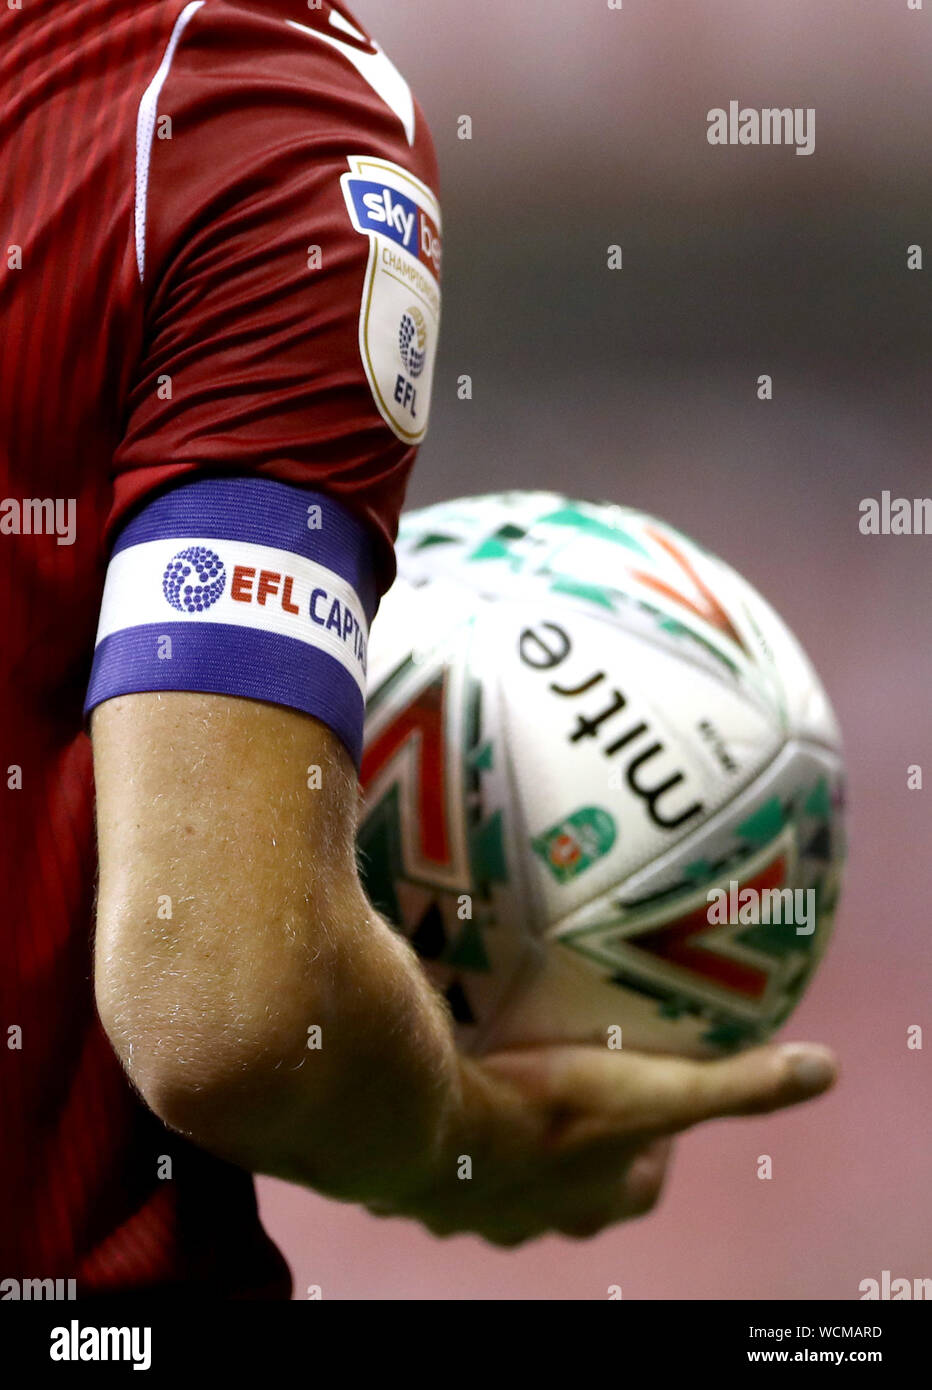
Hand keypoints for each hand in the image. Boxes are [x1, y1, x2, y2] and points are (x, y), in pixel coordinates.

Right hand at [368, 1041, 836, 1245]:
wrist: (425, 1125)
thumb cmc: (545, 1115)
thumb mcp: (653, 1094)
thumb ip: (735, 1083)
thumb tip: (826, 1068)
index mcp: (593, 1199)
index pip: (640, 1183)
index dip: (652, 1147)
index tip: (650, 1093)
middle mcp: (536, 1217)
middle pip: (571, 1185)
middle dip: (579, 1141)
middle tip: (575, 1073)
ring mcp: (472, 1209)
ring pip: (502, 1176)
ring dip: (509, 1138)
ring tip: (505, 1073)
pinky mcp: (418, 1190)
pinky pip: (440, 1160)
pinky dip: (447, 1131)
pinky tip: (441, 1087)